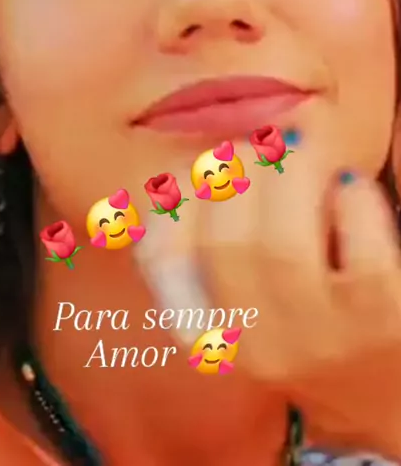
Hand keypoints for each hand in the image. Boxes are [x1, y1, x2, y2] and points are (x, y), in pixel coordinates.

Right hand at [197, 150, 400, 459]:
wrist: (384, 393)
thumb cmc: (313, 319)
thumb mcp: (253, 292)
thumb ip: (222, 232)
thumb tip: (210, 156)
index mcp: (214, 330)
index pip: (162, 259)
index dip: (172, 195)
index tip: (201, 163)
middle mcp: (259, 345)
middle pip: (223, 243)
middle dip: (239, 171)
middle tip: (265, 146)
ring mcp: (319, 341)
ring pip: (280, 249)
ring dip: (290, 174)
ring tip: (306, 150)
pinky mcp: (382, 326)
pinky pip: (362, 258)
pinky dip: (353, 201)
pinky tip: (351, 187)